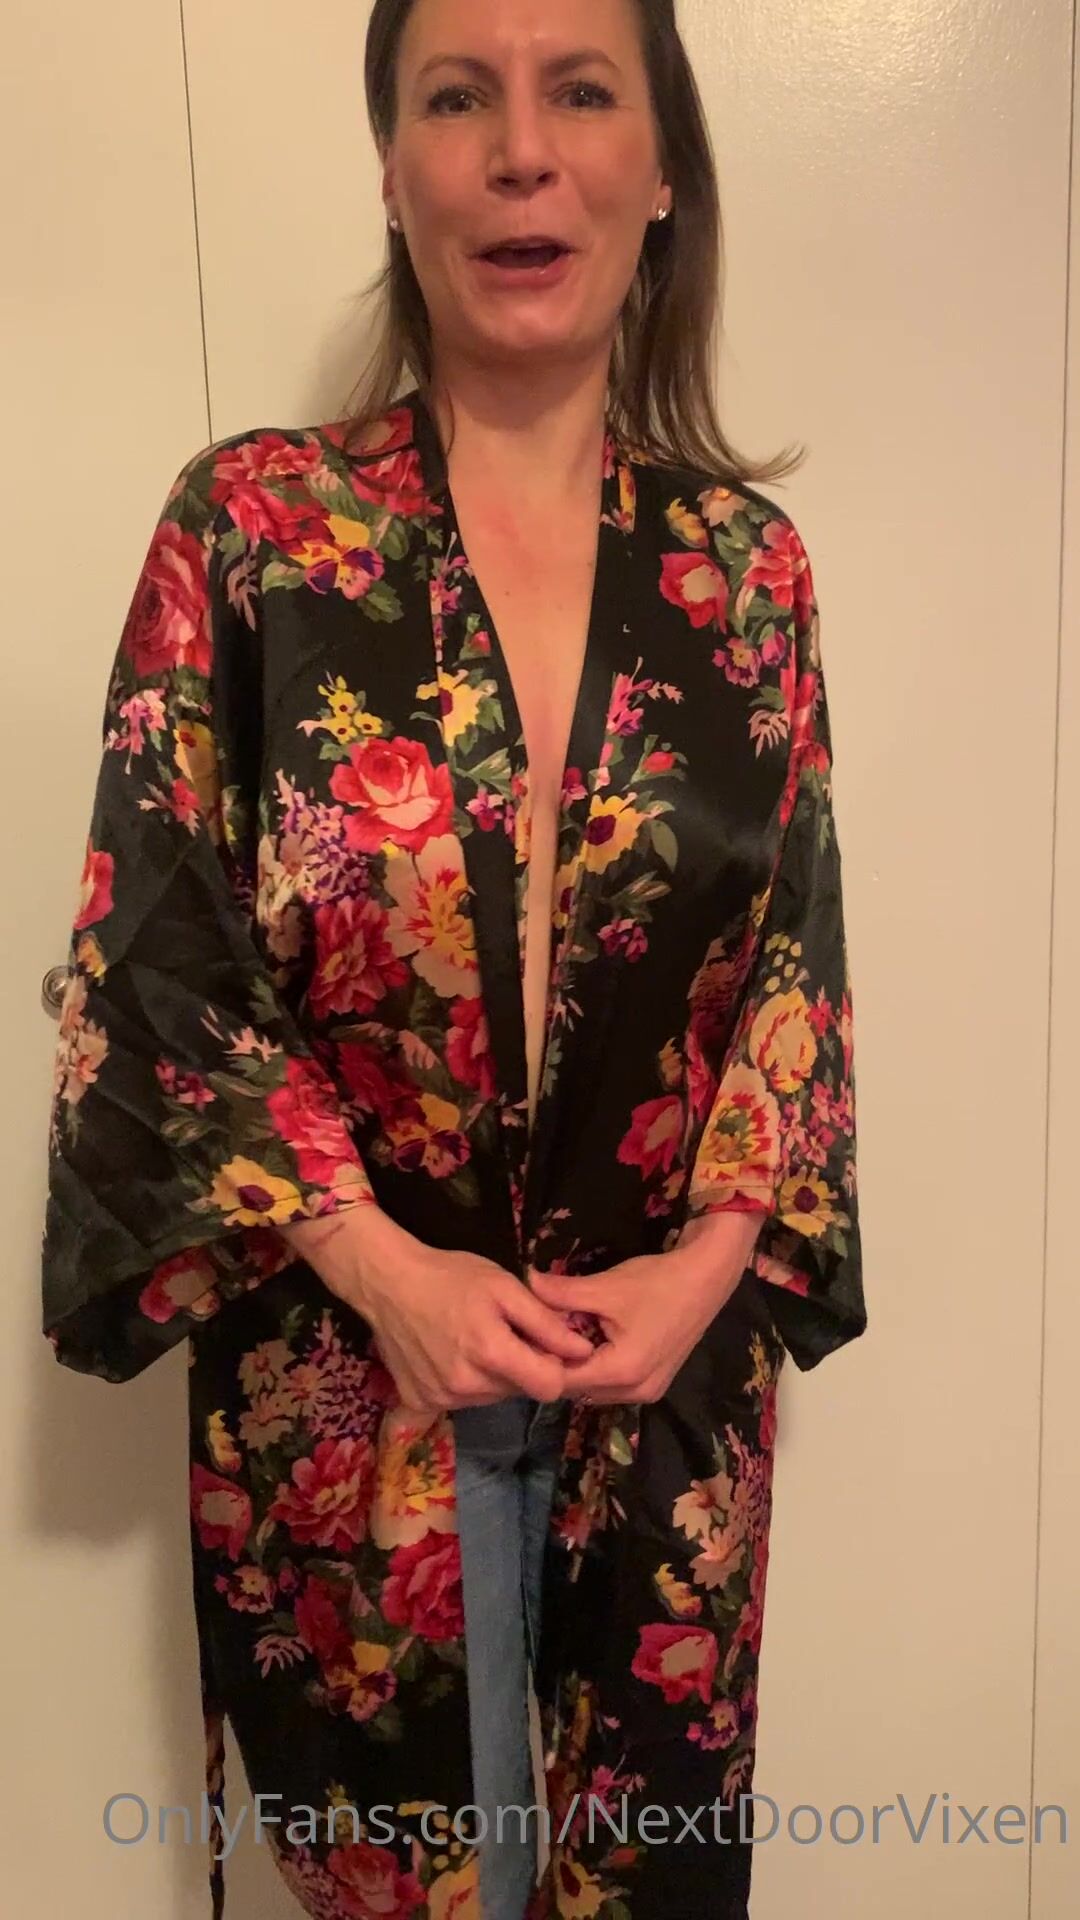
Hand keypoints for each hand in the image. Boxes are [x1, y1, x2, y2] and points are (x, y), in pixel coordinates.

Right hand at [280, 1205, 592, 1412]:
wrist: (389, 1282)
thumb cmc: (451, 1276)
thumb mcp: (505, 1287)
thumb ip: (546, 1323)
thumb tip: (583, 1351)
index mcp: (492, 1354)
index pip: (549, 1387)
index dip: (553, 1365)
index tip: (542, 1345)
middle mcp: (467, 1386)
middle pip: (518, 1392)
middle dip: (520, 1367)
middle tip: (500, 1332)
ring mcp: (440, 1398)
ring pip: (490, 1398)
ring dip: (491, 1376)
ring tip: (472, 1340)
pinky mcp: (419, 1402)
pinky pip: (458, 1402)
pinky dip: (461, 1384)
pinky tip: (449, 1356)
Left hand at [527, 1211, 763, 1405]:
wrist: (707, 1278)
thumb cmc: (657, 1282)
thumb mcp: (604, 1286)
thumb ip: (560, 1293)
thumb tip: (524, 1283)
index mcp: (622, 1373)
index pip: (562, 1379)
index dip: (540, 1357)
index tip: (525, 1333)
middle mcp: (635, 1393)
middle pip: (578, 1387)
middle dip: (558, 1361)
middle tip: (541, 1331)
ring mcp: (648, 1392)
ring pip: (594, 1387)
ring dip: (579, 1364)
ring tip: (566, 1332)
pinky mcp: (655, 1383)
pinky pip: (613, 1383)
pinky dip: (598, 1365)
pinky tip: (592, 1338)